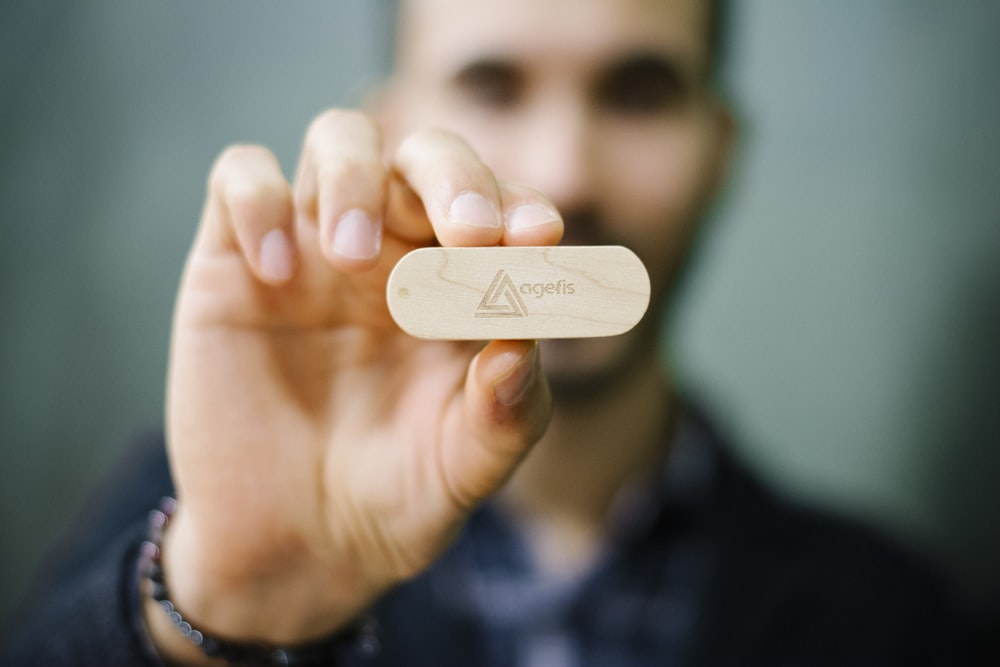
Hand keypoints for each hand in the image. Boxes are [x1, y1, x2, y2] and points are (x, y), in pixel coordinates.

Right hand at [150, 110, 562, 654]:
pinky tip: (275, 272)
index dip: (520, 209)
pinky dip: (256, 200)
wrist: (296, 546)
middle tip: (467, 230)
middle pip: (425, 154)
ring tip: (355, 258)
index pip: (499, 210)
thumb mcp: (465, 467)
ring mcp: (315, 248)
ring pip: (337, 141)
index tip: (538, 239)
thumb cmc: (396, 499)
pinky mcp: (233, 261)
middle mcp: (396, 253)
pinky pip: (238, 177)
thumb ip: (507, 410)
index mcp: (461, 286)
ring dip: (355, 179)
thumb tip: (525, 342)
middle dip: (453, 176)